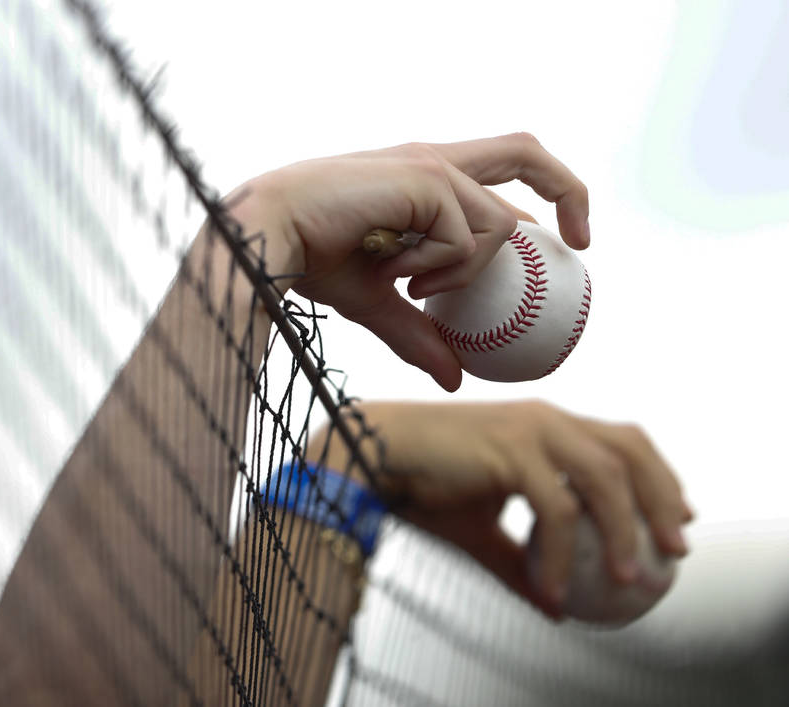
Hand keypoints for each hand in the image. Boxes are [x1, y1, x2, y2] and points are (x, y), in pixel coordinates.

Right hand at [226, 134, 589, 391]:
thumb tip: (455, 379)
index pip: (500, 165)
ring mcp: (430, 164)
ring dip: (466, 272)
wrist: (267, 236)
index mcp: (423, 176)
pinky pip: (466, 241)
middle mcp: (433, 159)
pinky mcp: (424, 177)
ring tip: (413, 288)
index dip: (541, 195)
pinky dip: (442, 271)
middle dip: (567, 190)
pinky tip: (399, 276)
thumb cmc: (309, 259)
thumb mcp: (375, 302)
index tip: (560, 245)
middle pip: (525, 149)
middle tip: (579, 246)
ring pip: (498, 225)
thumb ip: (417, 333)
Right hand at [352, 400, 691, 617]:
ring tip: (628, 579)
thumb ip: (523, 561)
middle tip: (674, 549)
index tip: (676, 519)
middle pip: (630, 448)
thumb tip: (556, 607)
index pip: (621, 441)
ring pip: (605, 476)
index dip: (658, 476)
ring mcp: (530, 429)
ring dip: (623, 530)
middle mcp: (546, 419)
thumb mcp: (483, 532)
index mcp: (545, 426)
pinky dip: (561, 553)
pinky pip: (555, 508)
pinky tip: (554, 588)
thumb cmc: (423, 487)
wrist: (375, 459)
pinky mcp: (510, 449)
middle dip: (661, 498)